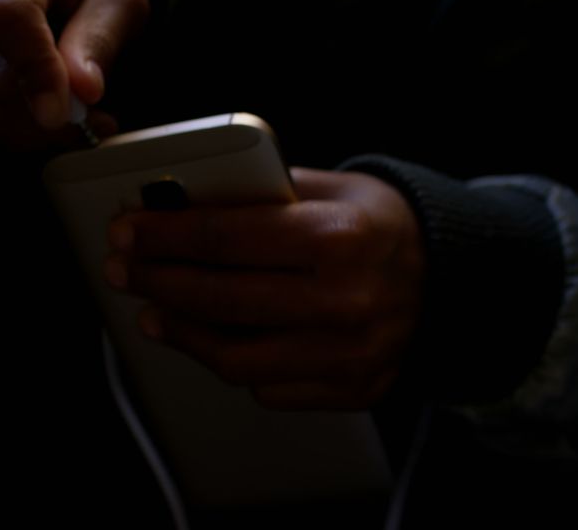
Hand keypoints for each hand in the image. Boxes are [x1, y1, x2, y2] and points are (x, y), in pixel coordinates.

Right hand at [0, 0, 146, 148]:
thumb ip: (100, 36)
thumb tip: (84, 90)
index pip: (9, 16)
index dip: (35, 71)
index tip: (61, 113)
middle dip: (51, 116)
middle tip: (99, 120)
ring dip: (37, 127)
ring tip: (82, 114)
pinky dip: (19, 123)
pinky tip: (50, 105)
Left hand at [105, 168, 425, 409]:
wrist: (452, 281)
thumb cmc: (380, 226)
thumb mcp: (331, 187)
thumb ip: (262, 194)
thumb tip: (179, 205)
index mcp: (338, 238)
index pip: (225, 238)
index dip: (164, 235)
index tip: (127, 230)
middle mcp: (345, 302)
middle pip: (220, 300)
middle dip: (157, 281)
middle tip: (125, 269)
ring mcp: (349, 355)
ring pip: (235, 358)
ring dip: (182, 334)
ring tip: (154, 312)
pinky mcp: (352, 390)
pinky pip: (269, 388)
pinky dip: (233, 363)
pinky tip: (213, 340)